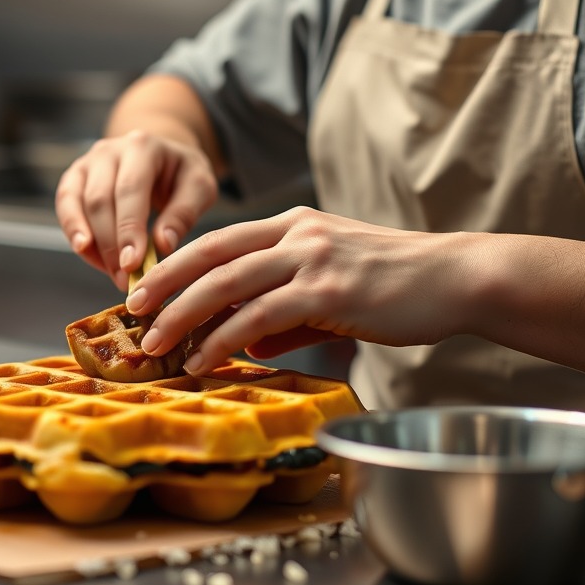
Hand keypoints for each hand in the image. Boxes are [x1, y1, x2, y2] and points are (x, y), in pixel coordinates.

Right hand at [54, 129, 219, 290]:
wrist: (163, 157)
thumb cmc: (182, 175)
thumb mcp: (198, 187)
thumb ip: (183, 213)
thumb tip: (162, 245)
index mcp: (143, 146)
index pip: (130, 189)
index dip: (128, 229)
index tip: (132, 264)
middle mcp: (110, 150)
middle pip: (100, 199)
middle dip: (110, 244)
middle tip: (124, 279)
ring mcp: (88, 162)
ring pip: (78, 203)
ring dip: (92, 244)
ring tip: (111, 273)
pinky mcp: (75, 177)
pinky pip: (65, 205)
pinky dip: (73, 232)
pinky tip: (86, 253)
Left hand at [125, 206, 472, 373]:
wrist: (454, 278)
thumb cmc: (396, 284)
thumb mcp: (332, 285)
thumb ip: (288, 311)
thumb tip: (249, 342)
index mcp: (294, 223)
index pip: (219, 239)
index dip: (176, 265)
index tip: (144, 290)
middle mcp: (296, 232)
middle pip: (211, 255)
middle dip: (164, 287)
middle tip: (130, 315)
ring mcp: (312, 256)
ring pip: (227, 283)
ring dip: (183, 316)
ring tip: (155, 345)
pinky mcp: (328, 288)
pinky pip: (260, 315)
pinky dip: (224, 338)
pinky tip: (205, 360)